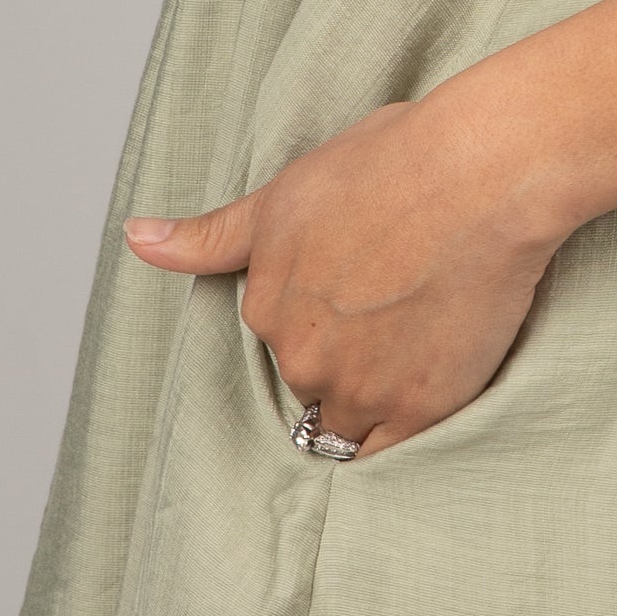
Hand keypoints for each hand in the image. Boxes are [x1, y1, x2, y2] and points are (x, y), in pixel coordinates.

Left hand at [124, 90, 561, 455]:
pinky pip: (389, 452)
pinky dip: (397, 436)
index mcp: (265, 304)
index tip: (358, 292)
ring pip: (346, 425)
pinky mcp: (416, 409)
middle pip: (312, 383)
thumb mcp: (286, 192)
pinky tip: (420, 400)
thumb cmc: (396, 162)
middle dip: (343, 363)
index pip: (281, 337)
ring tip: (414, 356)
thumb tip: (135, 237)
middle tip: (394, 317)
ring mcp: (358, 387)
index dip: (322, 316)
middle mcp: (301, 355)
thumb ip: (212, 235)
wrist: (481, 175)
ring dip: (369, 403)